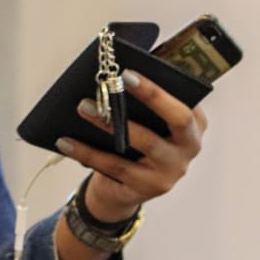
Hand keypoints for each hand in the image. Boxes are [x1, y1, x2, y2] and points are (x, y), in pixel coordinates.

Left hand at [65, 68, 207, 222]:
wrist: (125, 187)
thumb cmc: (137, 139)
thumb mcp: (145, 120)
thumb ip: (140, 99)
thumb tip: (113, 72)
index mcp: (194, 123)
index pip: (185, 101)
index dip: (159, 88)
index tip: (128, 72)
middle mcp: (189, 147)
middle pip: (179, 120)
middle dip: (152, 97)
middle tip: (115, 82)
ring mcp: (170, 170)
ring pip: (143, 142)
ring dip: (110, 122)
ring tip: (83, 106)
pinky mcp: (146, 188)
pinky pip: (114, 166)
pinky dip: (87, 152)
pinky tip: (65, 141)